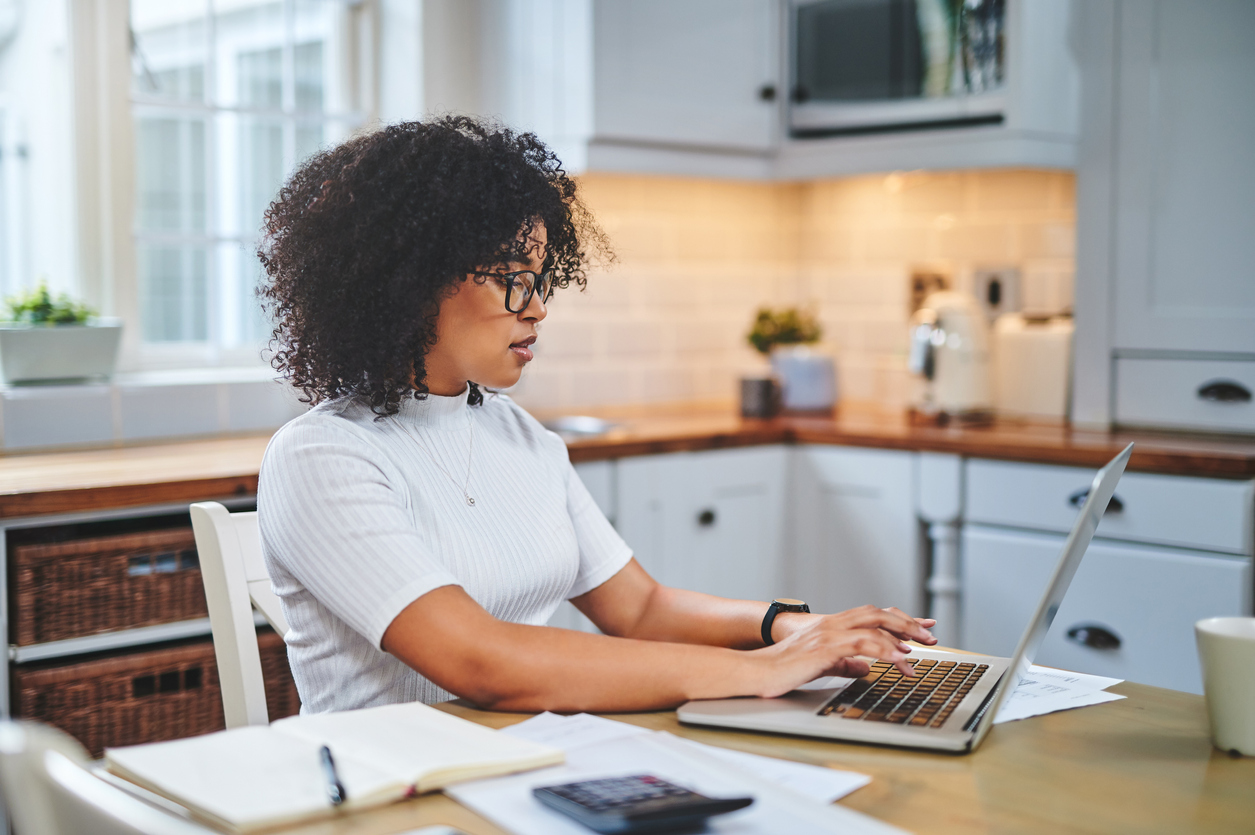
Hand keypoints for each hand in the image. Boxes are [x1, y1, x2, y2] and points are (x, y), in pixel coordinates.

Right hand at [750, 606, 936, 697]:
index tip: (920, 627)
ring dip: (900, 636)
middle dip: (906, 623)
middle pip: (877, 613)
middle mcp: (832, 624)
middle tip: (929, 636)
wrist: (757, 672)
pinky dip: (885, 650)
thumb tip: (865, 668)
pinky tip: (898, 660)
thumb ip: (844, 664)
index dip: (897, 618)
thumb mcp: (821, 665)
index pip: (871, 615)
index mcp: (831, 626)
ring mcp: (828, 633)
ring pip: (874, 625)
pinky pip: (862, 644)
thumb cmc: (783, 670)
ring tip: (919, 652)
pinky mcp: (825, 647)